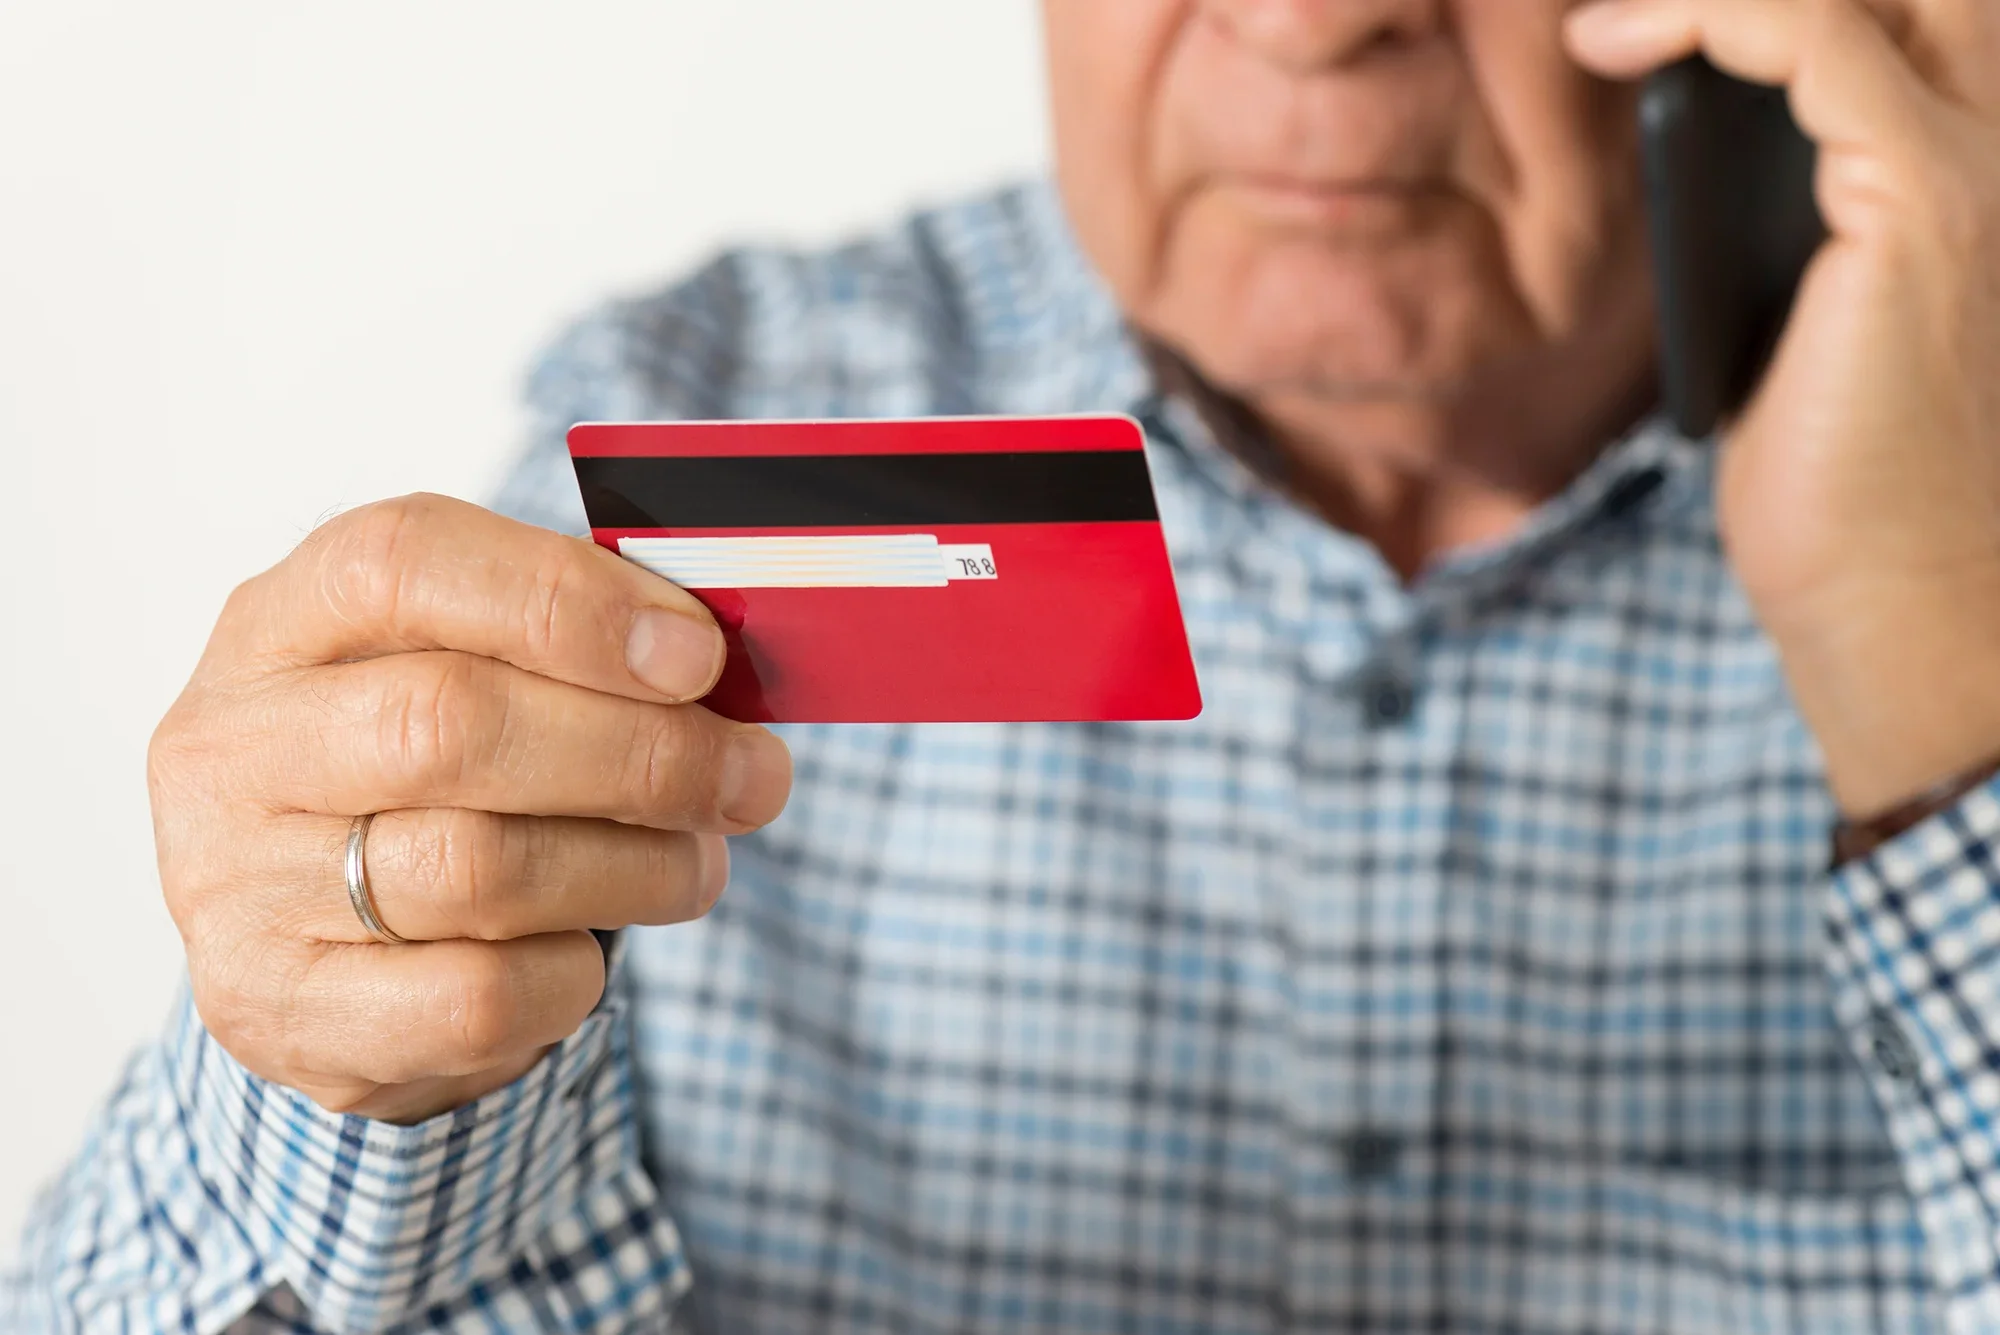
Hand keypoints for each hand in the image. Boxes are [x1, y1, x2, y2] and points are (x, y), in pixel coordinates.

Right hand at [148, 494, 791, 1123]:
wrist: (296, 941)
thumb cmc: (418, 773)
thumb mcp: (464, 669)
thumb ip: (568, 641)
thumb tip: (713, 656)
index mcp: (283, 618)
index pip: (405, 563)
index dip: (568, 602)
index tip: (699, 655)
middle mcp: (233, 745)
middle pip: (451, 721)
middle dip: (641, 752)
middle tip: (752, 776)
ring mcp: (237, 888)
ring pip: (477, 869)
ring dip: (635, 867)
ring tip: (698, 864)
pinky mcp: (282, 1015)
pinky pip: (472, 998)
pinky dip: (568, 976)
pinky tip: (589, 952)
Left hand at [1565, 0, 1999, 814]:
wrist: (1894, 600)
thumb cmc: (1840, 488)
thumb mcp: (1791, 321)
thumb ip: (1773, 223)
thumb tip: (1689, 152)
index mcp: (1965, 174)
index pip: (1912, 13)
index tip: (1639, 21)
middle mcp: (1996, 147)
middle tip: (1640, 11)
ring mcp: (1973, 167)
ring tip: (1606, 24)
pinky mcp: (1917, 203)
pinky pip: (1810, 38)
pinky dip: (1711, 16)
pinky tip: (1617, 43)